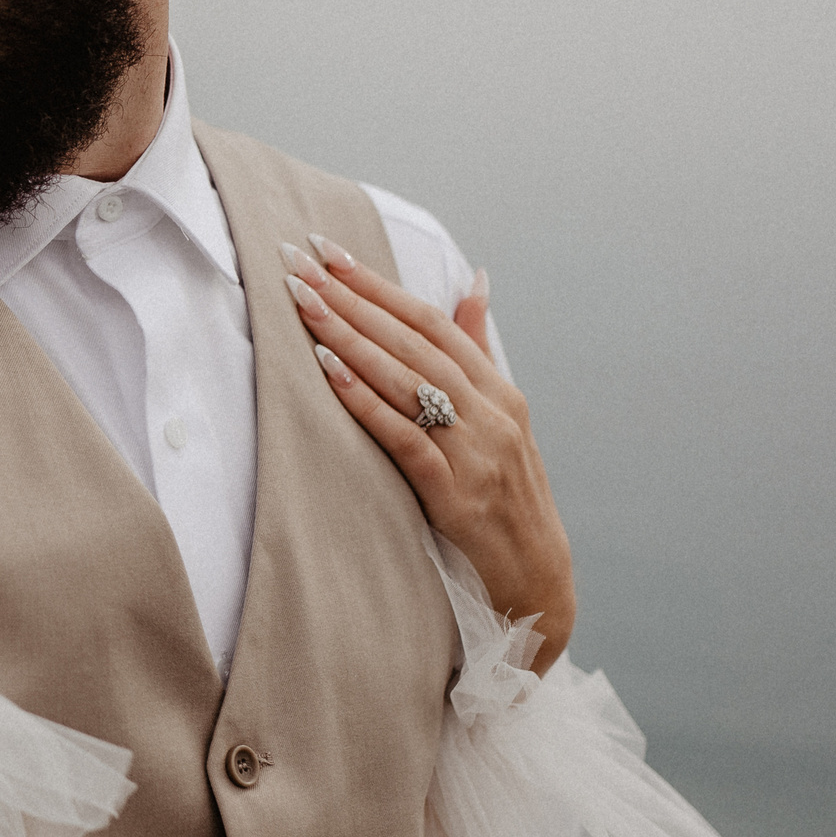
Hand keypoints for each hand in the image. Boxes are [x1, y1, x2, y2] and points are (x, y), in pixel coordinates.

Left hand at [280, 237, 575, 671]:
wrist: (538, 584)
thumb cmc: (507, 497)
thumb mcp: (501, 420)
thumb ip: (478, 351)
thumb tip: (474, 282)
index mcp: (499, 391)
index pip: (431, 321)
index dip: (378, 284)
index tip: (327, 252)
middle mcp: (491, 412)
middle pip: (412, 341)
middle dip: (351, 298)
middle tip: (297, 262)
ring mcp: (477, 452)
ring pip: (405, 379)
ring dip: (348, 337)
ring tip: (302, 303)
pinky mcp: (456, 493)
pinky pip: (405, 436)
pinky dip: (367, 400)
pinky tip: (330, 371)